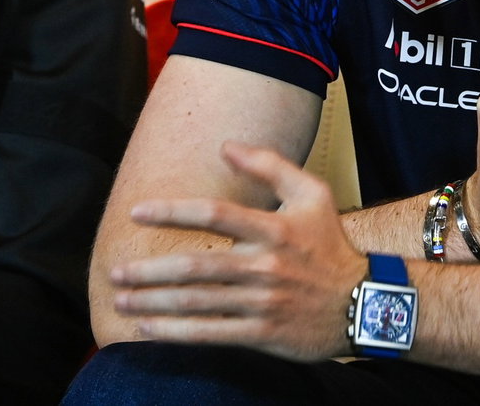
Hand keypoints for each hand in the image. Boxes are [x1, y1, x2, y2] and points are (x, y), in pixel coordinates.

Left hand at [109, 141, 369, 360]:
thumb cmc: (330, 244)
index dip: (172, 212)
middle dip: (150, 271)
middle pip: (196, 266)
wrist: (364, 303)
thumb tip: (226, 145)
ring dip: (154, 303)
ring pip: (199, 303)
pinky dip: (176, 333)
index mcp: (273, 228)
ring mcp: (263, 303)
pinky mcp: (263, 333)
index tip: (137, 212)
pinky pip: (212, 334)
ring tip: (121, 299)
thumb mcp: (312, 193)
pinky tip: (147, 329)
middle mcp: (265, 266)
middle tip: (115, 270)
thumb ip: (269, 164)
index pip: (214, 215)